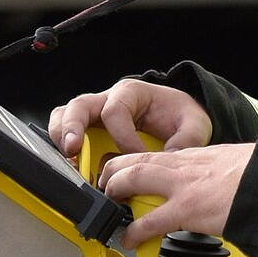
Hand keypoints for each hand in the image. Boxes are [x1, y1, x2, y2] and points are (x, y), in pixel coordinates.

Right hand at [48, 78, 211, 157]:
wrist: (178, 116)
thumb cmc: (180, 114)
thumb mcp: (195, 123)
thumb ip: (187, 139)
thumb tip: (171, 159)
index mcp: (132, 93)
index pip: (115, 112)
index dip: (123, 138)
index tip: (138, 159)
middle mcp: (108, 100)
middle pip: (79, 106)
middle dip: (73, 128)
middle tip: (73, 150)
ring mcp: (95, 115)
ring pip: (65, 116)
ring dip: (62, 137)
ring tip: (68, 159)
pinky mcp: (89, 131)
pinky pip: (67, 132)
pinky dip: (63, 146)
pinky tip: (72, 164)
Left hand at [99, 142, 253, 245]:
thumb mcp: (235, 164)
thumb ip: (219, 173)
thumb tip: (221, 185)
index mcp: (196, 156)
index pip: (155, 154)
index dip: (134, 162)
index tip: (124, 172)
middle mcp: (185, 165)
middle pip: (136, 159)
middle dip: (113, 171)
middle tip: (104, 187)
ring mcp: (183, 185)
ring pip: (134, 177)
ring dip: (115, 190)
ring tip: (108, 206)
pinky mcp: (188, 208)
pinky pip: (151, 221)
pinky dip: (134, 231)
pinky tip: (128, 240)